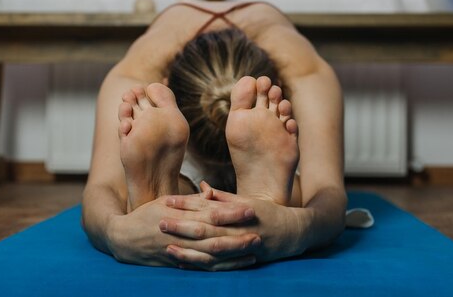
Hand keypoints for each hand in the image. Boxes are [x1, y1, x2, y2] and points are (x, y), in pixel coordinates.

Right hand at [105, 194, 260, 269]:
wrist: (122, 239)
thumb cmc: (145, 215)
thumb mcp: (165, 201)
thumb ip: (190, 201)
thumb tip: (212, 194)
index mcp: (178, 216)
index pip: (209, 214)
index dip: (231, 213)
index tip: (249, 209)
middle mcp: (180, 236)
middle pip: (214, 236)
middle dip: (237, 234)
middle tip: (258, 231)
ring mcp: (180, 252)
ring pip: (211, 255)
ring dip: (233, 253)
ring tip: (253, 248)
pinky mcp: (179, 264)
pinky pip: (203, 267)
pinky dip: (222, 266)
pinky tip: (237, 263)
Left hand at [163, 182, 307, 267]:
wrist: (293, 233)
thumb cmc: (268, 213)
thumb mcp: (247, 201)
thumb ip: (224, 197)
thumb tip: (204, 187)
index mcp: (236, 211)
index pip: (206, 206)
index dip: (186, 204)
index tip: (167, 201)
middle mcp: (236, 229)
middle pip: (204, 228)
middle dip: (181, 226)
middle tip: (159, 222)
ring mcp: (238, 246)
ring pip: (209, 249)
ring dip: (188, 248)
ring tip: (168, 246)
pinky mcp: (240, 260)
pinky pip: (217, 265)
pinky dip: (200, 264)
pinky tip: (184, 263)